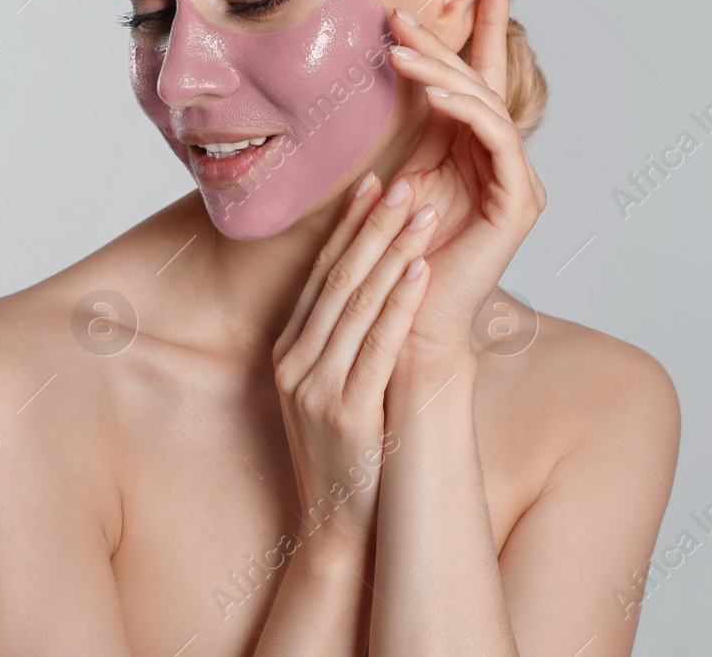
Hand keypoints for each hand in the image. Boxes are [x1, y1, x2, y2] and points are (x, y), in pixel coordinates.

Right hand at [271, 172, 439, 552]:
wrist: (342, 528)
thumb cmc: (351, 456)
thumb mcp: (334, 391)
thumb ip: (347, 342)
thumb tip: (379, 288)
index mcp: (288, 354)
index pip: (319, 275)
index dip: (346, 227)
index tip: (373, 184)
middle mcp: (294, 365)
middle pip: (335, 279)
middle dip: (371, 226)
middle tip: (402, 182)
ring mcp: (315, 389)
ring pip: (356, 304)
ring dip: (392, 251)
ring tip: (422, 210)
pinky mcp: (345, 413)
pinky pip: (377, 345)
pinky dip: (400, 303)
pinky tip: (422, 270)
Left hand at [384, 0, 547, 359]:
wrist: (402, 320)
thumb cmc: (392, 253)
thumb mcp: (398, 169)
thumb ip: (412, 123)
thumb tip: (398, 61)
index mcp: (475, 150)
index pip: (483, 74)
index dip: (484, 23)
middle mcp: (503, 161)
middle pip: (483, 82)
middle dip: (451, 39)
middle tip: (406, 9)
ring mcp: (515, 181)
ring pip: (488, 104)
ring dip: (443, 70)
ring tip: (400, 47)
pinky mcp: (518, 202)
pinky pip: (497, 138)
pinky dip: (466, 109)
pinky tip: (432, 91)